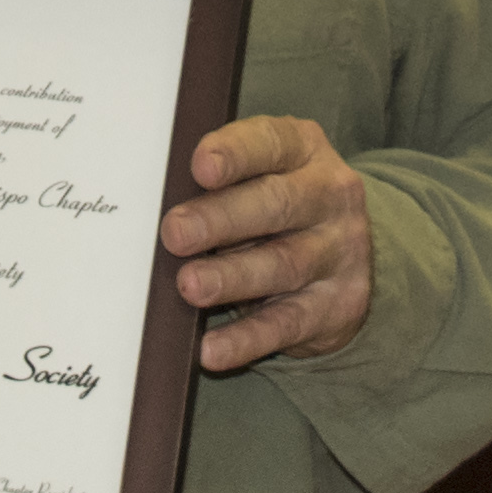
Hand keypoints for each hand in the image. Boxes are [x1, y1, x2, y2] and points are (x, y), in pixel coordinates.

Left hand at [158, 114, 371, 370]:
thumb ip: (214, 176)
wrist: (343, 252)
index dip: (235, 154)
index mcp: (301, 149)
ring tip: (189, 286)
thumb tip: (148, 194)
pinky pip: (286, 324)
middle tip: (174, 233)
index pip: (270, 143)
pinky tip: (211, 349)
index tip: (199, 167)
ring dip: (231, 278)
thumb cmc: (269, 197)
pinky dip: (246, 339)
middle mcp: (328, 197)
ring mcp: (337, 253)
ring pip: (282, 265)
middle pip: (276, 205)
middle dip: (221, 219)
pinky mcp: (334, 307)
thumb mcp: (257, 170)